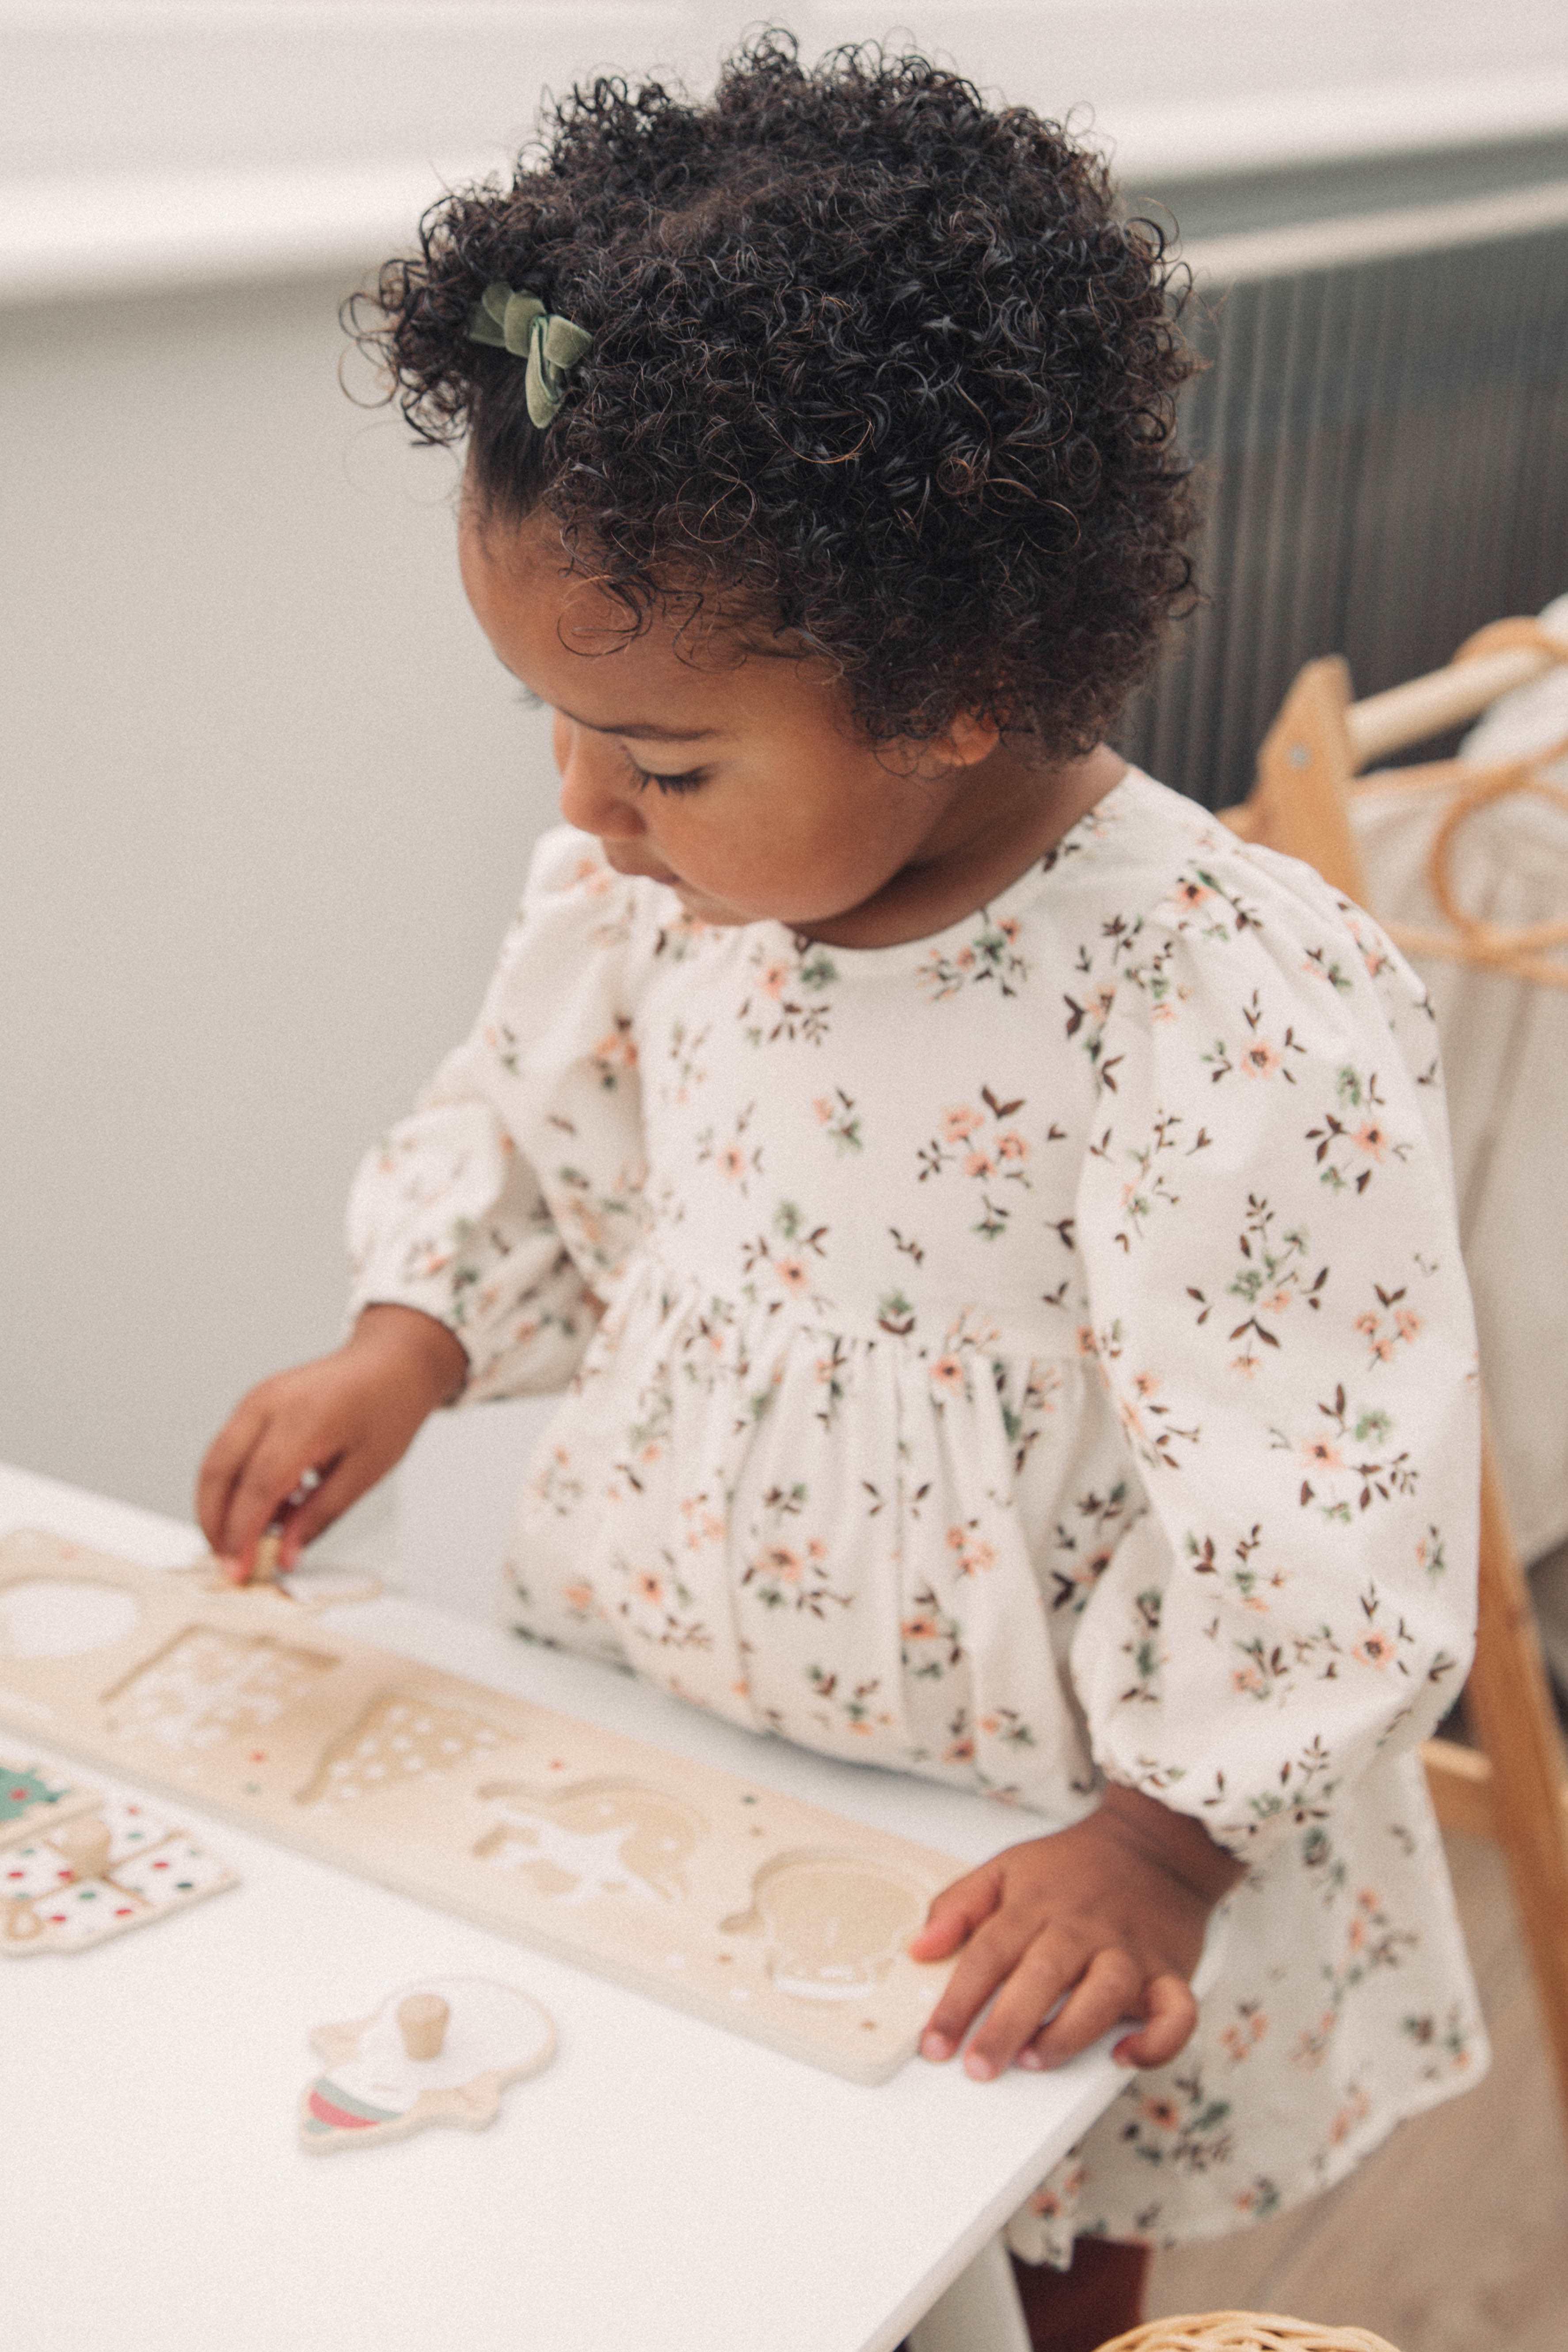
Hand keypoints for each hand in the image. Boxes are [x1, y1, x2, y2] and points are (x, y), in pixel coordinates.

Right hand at [195, 1305, 467, 1578]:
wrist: (393, 1359)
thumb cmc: (389, 1407)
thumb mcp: (366, 1471)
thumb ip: (320, 1515)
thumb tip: (285, 1555)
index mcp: (305, 1418)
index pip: (257, 1486)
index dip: (241, 1534)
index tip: (238, 1571)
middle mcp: (269, 1403)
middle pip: (219, 1472)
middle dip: (215, 1524)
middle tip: (229, 1563)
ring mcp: (257, 1399)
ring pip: (216, 1461)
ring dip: (220, 1507)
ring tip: (249, 1541)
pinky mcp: (254, 1403)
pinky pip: (230, 1449)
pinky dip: (235, 1485)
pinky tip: (266, 1509)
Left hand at [910, 1783, 1243, 2079]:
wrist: (1151, 1843)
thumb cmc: (1072, 1867)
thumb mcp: (1006, 1868)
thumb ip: (958, 1906)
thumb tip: (920, 1947)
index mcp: (1037, 1904)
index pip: (988, 1953)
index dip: (958, 2001)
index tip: (934, 2043)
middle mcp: (1082, 1928)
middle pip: (1042, 1974)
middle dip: (1007, 2024)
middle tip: (978, 2065)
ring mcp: (1128, 1950)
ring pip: (1106, 1993)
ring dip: (1070, 2032)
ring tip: (1035, 2059)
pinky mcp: (1169, 1972)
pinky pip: (1176, 2013)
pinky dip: (1157, 2041)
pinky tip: (1125, 2056)